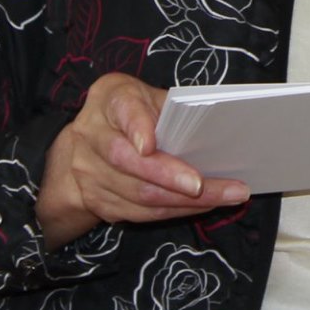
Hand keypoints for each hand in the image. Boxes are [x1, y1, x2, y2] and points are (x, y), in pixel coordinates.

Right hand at [37, 72, 249, 247]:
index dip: (137, 127)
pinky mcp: (97, 201)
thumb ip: (171, 109)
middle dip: (170, 176)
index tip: (149, 145)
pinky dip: (174, 211)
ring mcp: (90, 173)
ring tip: (223, 196)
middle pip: (127, 161)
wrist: (86, 144)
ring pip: (136, 193)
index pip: (123, 110)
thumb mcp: (148, 96)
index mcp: (109, 99)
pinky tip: (202, 206)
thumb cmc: (132, 111)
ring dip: (182, 201)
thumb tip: (214, 130)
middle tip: (205, 185)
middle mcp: (92, 136)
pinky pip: (138, 213)